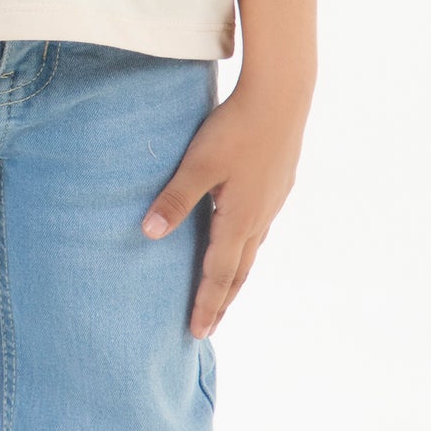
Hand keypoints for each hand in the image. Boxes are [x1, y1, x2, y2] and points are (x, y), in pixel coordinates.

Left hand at [140, 78, 310, 339]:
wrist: (281, 98)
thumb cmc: (236, 129)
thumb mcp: (199, 163)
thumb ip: (176, 198)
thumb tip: (149, 233)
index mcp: (239, 220)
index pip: (218, 274)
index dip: (206, 304)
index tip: (197, 333)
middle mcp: (259, 218)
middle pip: (239, 271)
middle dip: (222, 300)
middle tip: (210, 326)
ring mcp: (272, 201)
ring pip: (251, 249)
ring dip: (236, 274)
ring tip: (225, 290)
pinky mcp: (278, 183)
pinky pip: (259, 227)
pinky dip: (246, 245)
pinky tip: (242, 235)